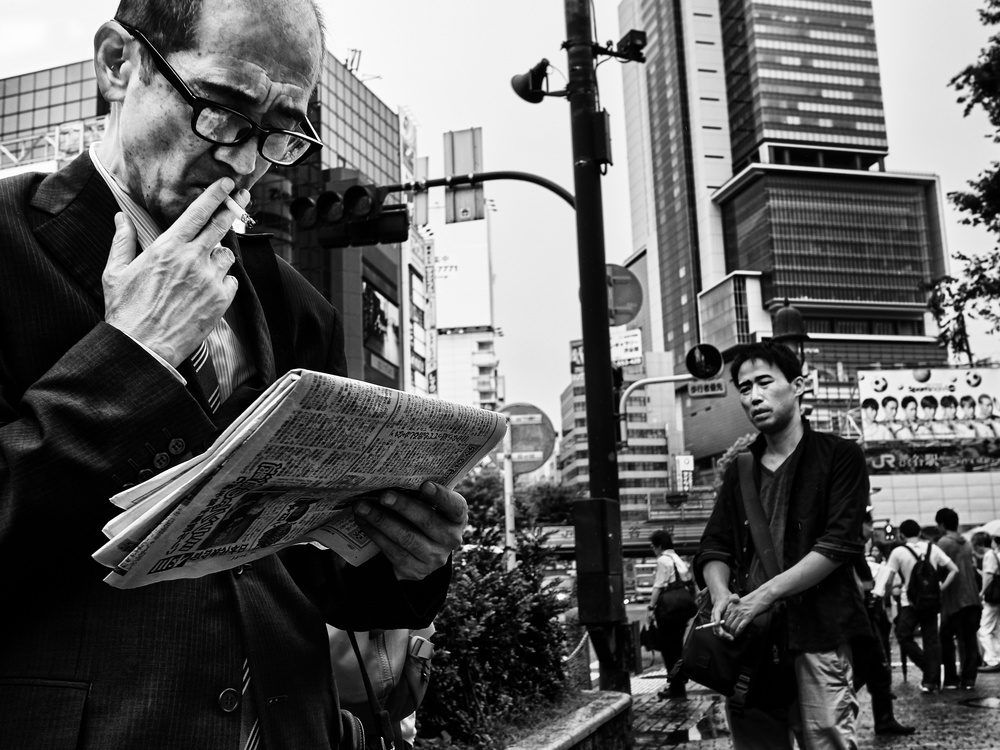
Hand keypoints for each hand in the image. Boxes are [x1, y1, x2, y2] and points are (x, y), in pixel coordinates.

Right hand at [102, 178, 248, 365]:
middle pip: (221, 226)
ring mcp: (209, 280)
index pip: (197, 213)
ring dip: (220, 256)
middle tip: (242, 196)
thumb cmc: (127, 311)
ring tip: (204, 269)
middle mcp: (192, 260)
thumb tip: (120, 218)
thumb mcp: (116, 273)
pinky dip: (225, 282)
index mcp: (167, 248)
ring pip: (227, 256)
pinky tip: (208, 290)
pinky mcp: (221, 300)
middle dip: (233, 208)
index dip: (215, 195)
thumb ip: (122, 241)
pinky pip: (232, 281)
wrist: (143, 347)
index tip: (227, 183)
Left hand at [353, 481, 467, 580]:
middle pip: (427, 522)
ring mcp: (435, 557)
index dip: (441, 496)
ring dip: (381, 521)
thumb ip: (420, 494)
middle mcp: (451, 539)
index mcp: (457, 517)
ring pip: (406, 538)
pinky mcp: (416, 570)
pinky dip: (375, 534)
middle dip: (403, 507)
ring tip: (362, 507)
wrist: (422, 551)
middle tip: (383, 495)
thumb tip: (391, 477)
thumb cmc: (423, 515)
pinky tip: (363, 521)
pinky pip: (393, 552)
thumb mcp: (430, 505)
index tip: (424, 485)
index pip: (455, 506)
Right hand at [710, 590, 739, 640]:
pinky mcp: (717, 625)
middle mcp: (714, 616)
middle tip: (731, 637)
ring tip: (731, 638)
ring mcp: (715, 621)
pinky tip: (730, 637)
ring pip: (716, 631)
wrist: (722, 601)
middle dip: (722, 633)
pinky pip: (719, 632)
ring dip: (723, 636)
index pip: (716, 615)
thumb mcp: (731, 596)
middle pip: (715, 626)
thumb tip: (736, 599)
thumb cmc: (727, 599)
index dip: (716, 620)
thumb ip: (734, 597)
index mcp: (717, 609)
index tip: (718, 625)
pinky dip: (724, 636)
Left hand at [722, 588, 771, 637]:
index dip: (723, 625)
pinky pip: (740, 627)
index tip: (725, 629)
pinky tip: (738, 635)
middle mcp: (735, 609)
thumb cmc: (753, 599)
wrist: (762, 595)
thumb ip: (734, 608)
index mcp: (732, 605)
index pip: (723, 617)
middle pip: (726, 623)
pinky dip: (738, 632)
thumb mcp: (740, 602)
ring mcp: (741, 613)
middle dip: (726, 630)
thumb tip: (732, 617)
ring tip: (733, 636)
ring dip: (732, 633)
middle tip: (728, 634)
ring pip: (732, 626)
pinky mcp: (748, 616)